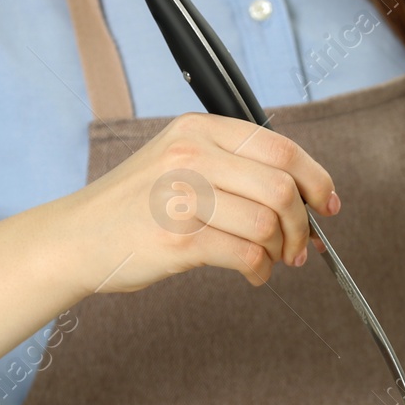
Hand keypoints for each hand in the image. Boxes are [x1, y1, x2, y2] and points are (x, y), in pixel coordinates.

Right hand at [62, 113, 339, 293]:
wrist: (76, 238)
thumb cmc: (135, 206)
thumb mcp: (179, 161)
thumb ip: (234, 167)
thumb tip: (305, 197)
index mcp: (198, 129)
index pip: (281, 147)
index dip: (316, 179)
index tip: (327, 205)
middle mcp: (191, 155)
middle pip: (282, 188)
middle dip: (302, 224)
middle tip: (300, 245)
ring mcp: (182, 197)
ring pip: (267, 224)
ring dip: (282, 251)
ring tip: (273, 261)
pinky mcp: (178, 239)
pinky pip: (246, 255)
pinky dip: (261, 271)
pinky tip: (253, 274)